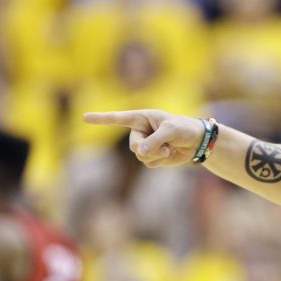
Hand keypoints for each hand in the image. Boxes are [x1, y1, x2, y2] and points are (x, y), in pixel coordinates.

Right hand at [83, 109, 205, 167]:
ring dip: (156, 155)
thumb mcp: (171, 130)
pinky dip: (159, 161)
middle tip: (164, 146)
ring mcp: (145, 144)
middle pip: (133, 145)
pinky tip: (169, 154)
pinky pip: (148, 163)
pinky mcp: (151, 156)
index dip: (101, 119)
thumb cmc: (185, 128)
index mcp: (142, 118)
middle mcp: (140, 131)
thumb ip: (155, 140)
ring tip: (169, 148)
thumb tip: (139, 153)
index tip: (84, 117)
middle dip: (148, 148)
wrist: (196, 141)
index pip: (118, 118)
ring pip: (140, 156)